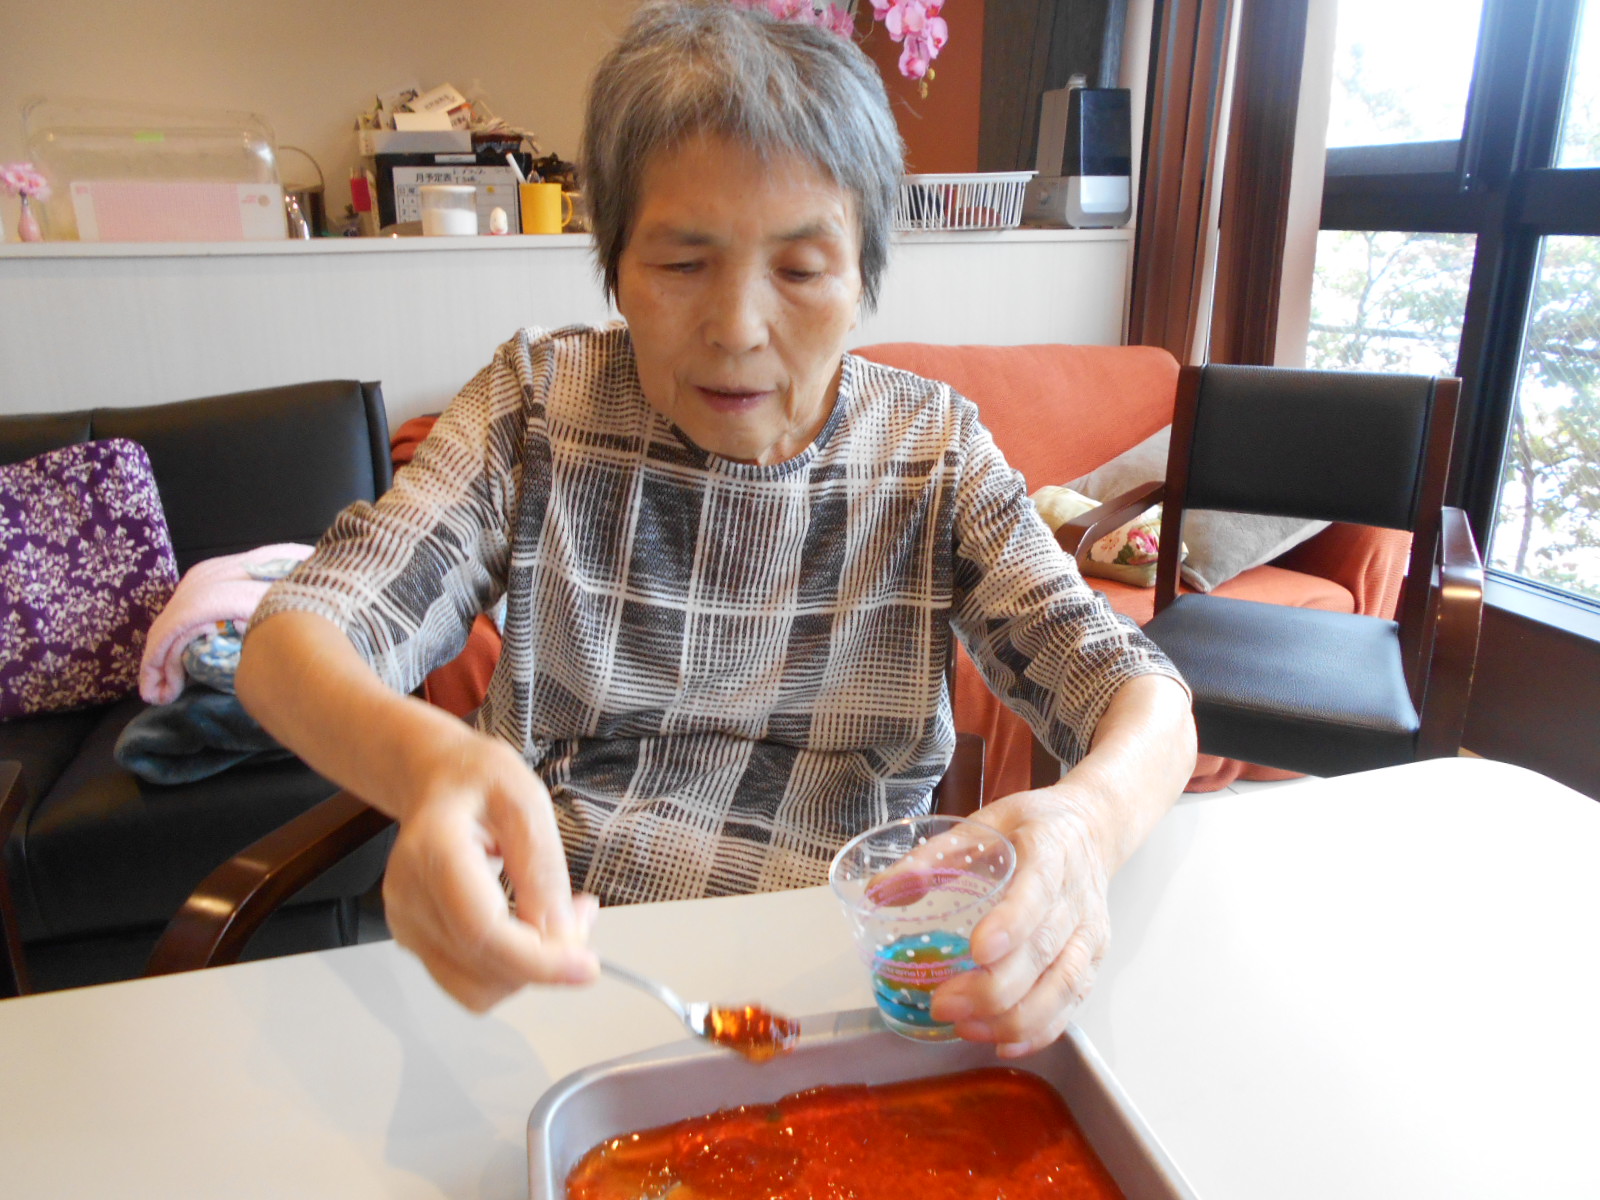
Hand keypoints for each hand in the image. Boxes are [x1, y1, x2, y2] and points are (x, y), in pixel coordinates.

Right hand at [381, 731, 598, 1010]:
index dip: (538, 960)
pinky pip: (469, 981)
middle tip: (583, 913)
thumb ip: (544, 871)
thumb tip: (564, 939)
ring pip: (477, 988)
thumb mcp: (527, 803)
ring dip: (529, 968)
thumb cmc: (478, 781)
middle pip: (483, 966)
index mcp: (435, 851)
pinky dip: (509, 968)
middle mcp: (410, 897)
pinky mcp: (415, 941)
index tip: (586, 966)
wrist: (436, 781)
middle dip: (546, 958)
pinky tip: (528, 926)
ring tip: (558, 916)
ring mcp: (407, 924)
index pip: (483, 931)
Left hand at [928, 784, 1111, 1056]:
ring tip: (966, 1027)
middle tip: (944, 1003)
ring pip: (1064, 985)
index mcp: (1050, 851)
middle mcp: (1076, 896)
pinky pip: (1073, 1002)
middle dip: (995, 987)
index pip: (1038, 890)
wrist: (1092, 830)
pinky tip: (1003, 1041)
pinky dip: (1041, 1030)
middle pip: (1045, 950)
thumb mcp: (984, 823)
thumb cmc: (1031, 827)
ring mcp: (1089, 932)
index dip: (1012, 923)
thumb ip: (933, 856)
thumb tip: (879, 891)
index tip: (977, 951)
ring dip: (1016, 1017)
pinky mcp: (1092, 959)